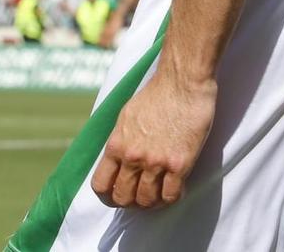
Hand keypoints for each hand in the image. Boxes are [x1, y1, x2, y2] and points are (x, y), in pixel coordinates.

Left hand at [91, 72, 216, 209]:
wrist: (183, 81)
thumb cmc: (157, 93)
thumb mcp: (126, 116)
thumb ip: (120, 141)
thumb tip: (117, 160)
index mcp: (116, 145)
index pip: (101, 185)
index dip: (108, 196)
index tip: (117, 195)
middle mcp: (133, 157)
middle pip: (123, 198)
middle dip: (131, 202)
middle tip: (141, 197)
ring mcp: (156, 162)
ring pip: (147, 201)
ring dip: (153, 203)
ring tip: (159, 194)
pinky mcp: (179, 164)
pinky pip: (171, 196)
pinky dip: (172, 197)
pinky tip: (177, 188)